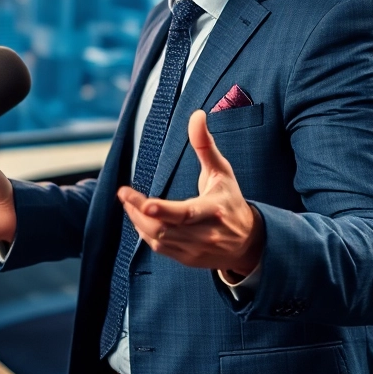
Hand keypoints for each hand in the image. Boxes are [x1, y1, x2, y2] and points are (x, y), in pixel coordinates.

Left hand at [118, 110, 264, 276]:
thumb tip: (197, 114)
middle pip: (165, 227)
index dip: (163, 210)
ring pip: (158, 238)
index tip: (143, 202)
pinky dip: (145, 232)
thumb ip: (205, 144)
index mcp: (215, 210)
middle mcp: (205, 233)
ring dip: (138, 220)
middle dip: (139, 211)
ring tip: (129, 202)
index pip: (185, 213)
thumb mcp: (223, 171)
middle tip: (124, 194)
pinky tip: (140, 217)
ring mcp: (196, 249)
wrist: (248, 242)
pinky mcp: (188, 259)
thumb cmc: (231, 200)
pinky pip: (159, 248)